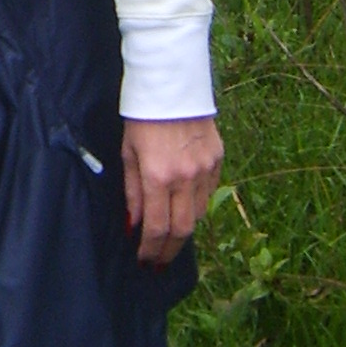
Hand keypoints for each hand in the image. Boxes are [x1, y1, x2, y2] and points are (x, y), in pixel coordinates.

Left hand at [122, 114, 222, 265]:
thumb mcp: (128, 153)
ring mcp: (205, 169)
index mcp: (157, 176)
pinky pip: (209, 193)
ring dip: (183, 228)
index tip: (144, 260)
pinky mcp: (217, 159)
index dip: (150, 249)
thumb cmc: (142, 117)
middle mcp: (184, 176)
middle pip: (182, 230)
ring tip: (170, 235)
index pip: (157, 227)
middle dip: (169, 250)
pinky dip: (197, 204)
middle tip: (159, 261)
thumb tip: (134, 224)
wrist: (172, 85)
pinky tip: (184, 206)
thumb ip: (132, 192)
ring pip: (198, 214)